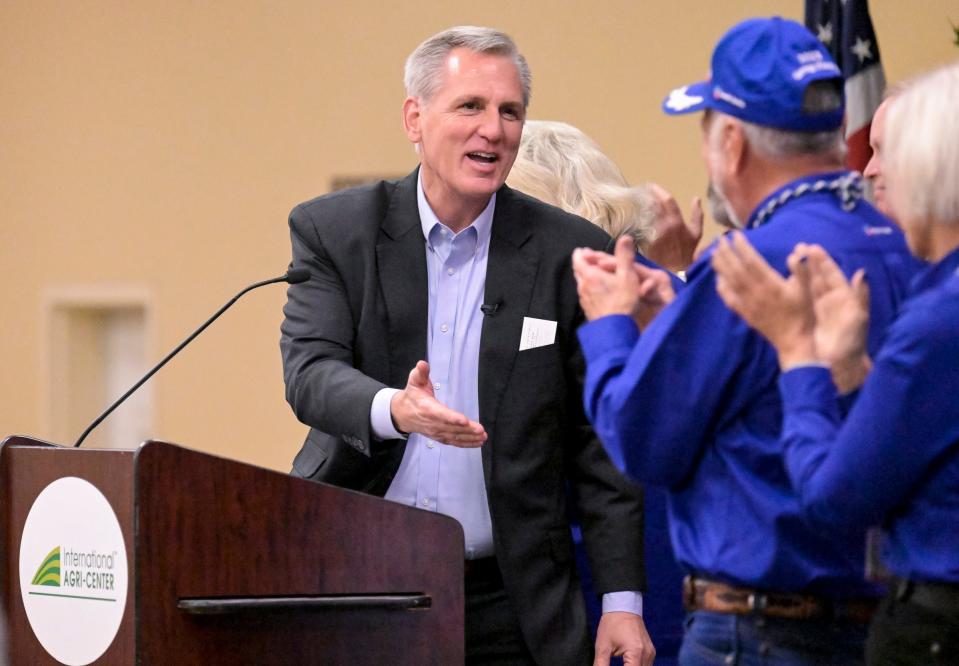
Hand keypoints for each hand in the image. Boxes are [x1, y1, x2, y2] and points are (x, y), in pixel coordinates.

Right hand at [390, 361, 486, 446]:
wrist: (402, 414)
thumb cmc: (412, 396)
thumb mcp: (414, 381)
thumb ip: (420, 373)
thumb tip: (422, 363)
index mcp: (427, 408)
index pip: (441, 414)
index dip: (452, 418)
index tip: (464, 420)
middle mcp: (432, 423)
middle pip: (451, 428)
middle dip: (467, 430)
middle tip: (481, 430)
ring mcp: (436, 432)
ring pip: (454, 436)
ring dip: (469, 438)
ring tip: (482, 437)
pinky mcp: (439, 437)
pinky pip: (453, 442)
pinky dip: (466, 444)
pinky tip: (477, 443)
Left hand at [574, 236, 673, 328]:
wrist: (616, 330)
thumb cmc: (623, 302)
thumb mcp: (628, 276)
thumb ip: (625, 256)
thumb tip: (625, 237)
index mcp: (591, 275)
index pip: (579, 260)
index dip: (581, 253)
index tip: (583, 249)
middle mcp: (583, 287)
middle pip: (578, 271)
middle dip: (582, 263)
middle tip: (586, 258)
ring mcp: (584, 300)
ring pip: (581, 284)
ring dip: (585, 277)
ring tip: (592, 274)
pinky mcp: (588, 310)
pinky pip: (585, 295)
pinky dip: (588, 289)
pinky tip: (596, 292)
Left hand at [594, 612, 654, 665]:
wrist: (622, 606)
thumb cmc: (612, 624)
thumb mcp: (602, 646)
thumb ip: (601, 664)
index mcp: (635, 652)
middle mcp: (646, 654)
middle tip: (615, 665)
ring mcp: (650, 653)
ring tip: (621, 664)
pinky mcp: (650, 651)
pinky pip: (646, 665)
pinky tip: (627, 665)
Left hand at [642, 183, 703, 272]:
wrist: (677, 272)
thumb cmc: (687, 253)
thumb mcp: (696, 234)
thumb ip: (697, 215)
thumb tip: (696, 198)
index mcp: (677, 222)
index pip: (667, 199)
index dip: (658, 190)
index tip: (650, 185)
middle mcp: (665, 226)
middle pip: (653, 204)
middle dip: (646, 196)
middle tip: (639, 192)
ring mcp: (654, 234)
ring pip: (644, 214)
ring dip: (639, 206)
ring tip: (634, 202)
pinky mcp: (645, 242)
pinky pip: (638, 227)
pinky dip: (634, 220)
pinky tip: (630, 216)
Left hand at [711, 232, 816, 368]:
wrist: (795, 341)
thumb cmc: (804, 313)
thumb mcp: (808, 290)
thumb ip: (802, 270)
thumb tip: (798, 251)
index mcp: (771, 284)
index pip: (752, 262)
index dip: (742, 247)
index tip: (735, 235)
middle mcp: (756, 293)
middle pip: (736, 270)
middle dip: (726, 253)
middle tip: (718, 240)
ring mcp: (748, 304)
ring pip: (730, 282)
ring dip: (721, 267)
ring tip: (713, 253)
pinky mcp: (745, 314)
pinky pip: (729, 299)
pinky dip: (722, 288)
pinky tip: (717, 279)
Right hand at [801, 245, 871, 391]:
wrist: (839, 367)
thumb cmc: (851, 343)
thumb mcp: (858, 318)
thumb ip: (860, 295)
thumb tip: (861, 272)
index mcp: (843, 298)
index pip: (832, 274)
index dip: (823, 261)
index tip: (812, 248)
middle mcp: (828, 300)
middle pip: (817, 277)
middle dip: (809, 262)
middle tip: (798, 248)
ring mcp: (815, 309)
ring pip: (806, 286)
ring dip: (799, 272)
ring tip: (789, 259)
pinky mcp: (805, 318)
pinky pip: (797, 300)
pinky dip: (791, 289)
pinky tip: (783, 280)